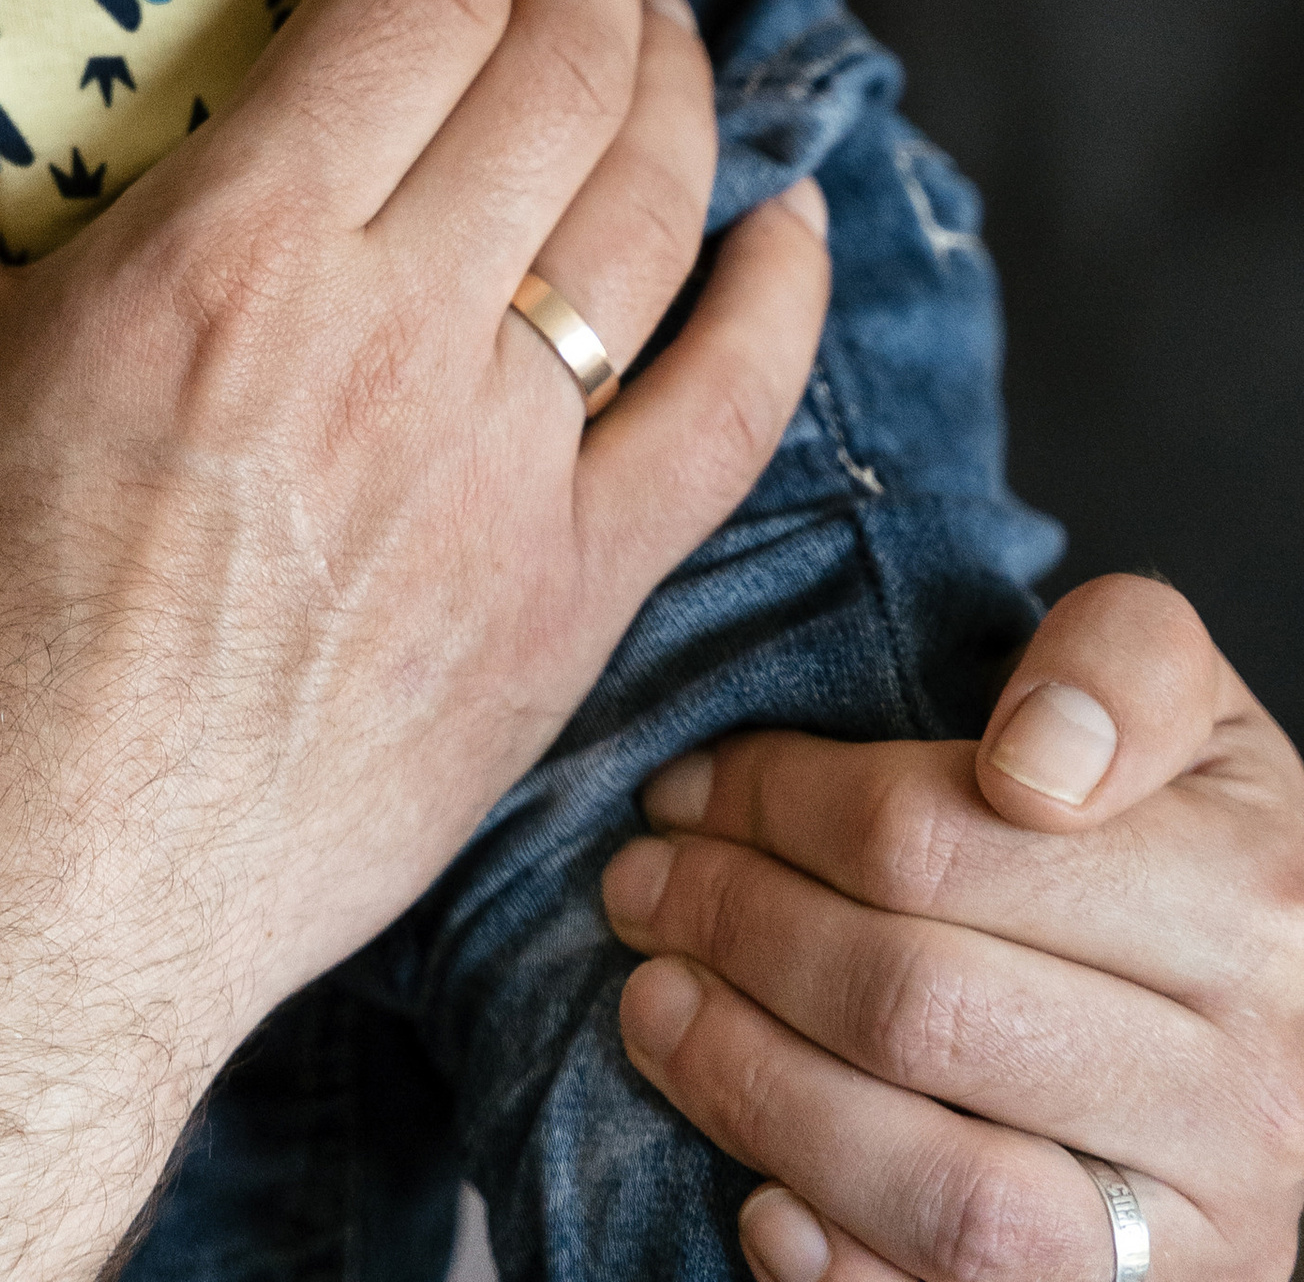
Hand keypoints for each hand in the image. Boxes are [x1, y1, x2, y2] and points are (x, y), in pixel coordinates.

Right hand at [0, 0, 831, 1281]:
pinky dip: (779, 302)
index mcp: (239, 251)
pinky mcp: (571, 595)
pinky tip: (791, 226)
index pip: (422, 5)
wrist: (52, 898)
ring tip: (667, 35)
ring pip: (655, 215)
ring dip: (682, 94)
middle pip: (560, 78)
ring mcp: (505, 467)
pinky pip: (729, 416)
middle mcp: (394, 333)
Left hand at [600, 574, 1303, 1278]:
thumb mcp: (1194, 710)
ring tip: (658, 1012)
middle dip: (738, 934)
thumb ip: (1122, 663)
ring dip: (759, 1096)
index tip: (691, 785)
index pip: (939, 841)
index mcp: (1246, 898)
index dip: (777, 804)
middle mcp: (1244, 1082)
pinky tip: (761, 1200)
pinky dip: (844, 1269)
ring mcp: (1198, 1227)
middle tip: (641, 887)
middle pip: (918, 1008)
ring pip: (944, 1189)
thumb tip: (1030, 762)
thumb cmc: (1208, 841)